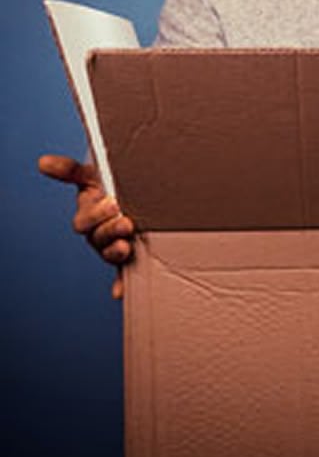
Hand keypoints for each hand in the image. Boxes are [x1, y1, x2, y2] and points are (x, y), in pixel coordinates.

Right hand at [38, 154, 134, 298]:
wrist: (139, 193)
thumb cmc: (113, 184)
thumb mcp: (94, 174)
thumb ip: (70, 170)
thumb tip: (43, 163)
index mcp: (90, 214)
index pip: (85, 221)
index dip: (96, 215)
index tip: (112, 203)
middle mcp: (99, 233)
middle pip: (98, 239)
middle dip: (110, 230)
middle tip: (126, 221)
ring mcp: (113, 245)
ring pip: (110, 255)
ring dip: (116, 252)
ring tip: (127, 244)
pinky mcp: (130, 257)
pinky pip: (122, 274)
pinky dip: (119, 284)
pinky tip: (118, 293)